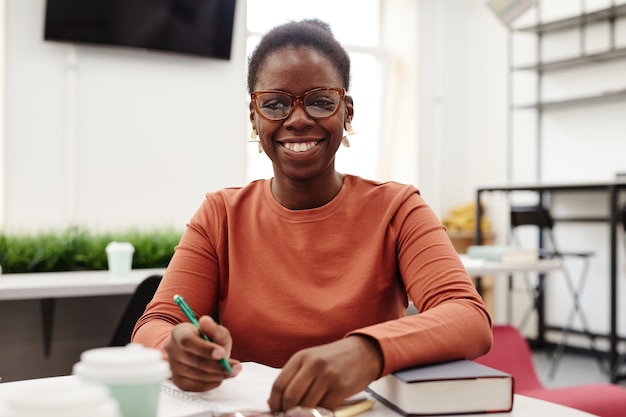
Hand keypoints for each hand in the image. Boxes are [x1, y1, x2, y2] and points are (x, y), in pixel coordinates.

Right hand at [165, 315, 241, 390]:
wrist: (201, 352)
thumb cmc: (208, 340)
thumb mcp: (216, 331)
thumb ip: (213, 328)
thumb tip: (205, 321)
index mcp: (179, 333)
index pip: (187, 341)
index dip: (205, 348)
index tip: (222, 353)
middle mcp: (172, 350)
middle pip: (193, 360)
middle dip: (216, 365)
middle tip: (234, 366)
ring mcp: (173, 367)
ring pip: (196, 375)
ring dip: (217, 375)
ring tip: (232, 371)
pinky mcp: (178, 381)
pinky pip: (196, 386)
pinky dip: (211, 383)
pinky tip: (221, 377)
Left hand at [268, 335, 382, 411]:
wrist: (363, 352)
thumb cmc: (334, 358)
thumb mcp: (311, 360)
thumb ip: (293, 377)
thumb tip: (273, 401)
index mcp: (301, 357)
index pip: (279, 384)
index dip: (274, 403)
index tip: (276, 411)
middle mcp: (313, 365)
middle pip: (291, 397)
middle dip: (288, 411)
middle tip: (291, 415)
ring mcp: (327, 376)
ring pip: (307, 406)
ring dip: (305, 414)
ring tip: (307, 413)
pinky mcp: (341, 387)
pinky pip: (325, 409)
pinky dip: (321, 414)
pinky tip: (322, 410)